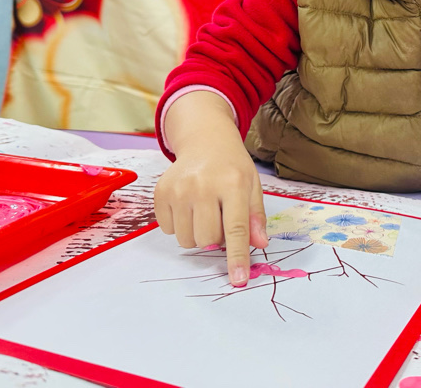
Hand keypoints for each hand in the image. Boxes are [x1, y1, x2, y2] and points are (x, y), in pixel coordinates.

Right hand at [153, 92, 268, 285]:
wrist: (205, 140)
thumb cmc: (231, 166)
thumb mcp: (252, 186)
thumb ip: (256, 216)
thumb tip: (259, 244)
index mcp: (233, 183)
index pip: (236, 228)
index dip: (237, 257)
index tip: (238, 280)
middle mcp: (203, 185)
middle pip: (208, 239)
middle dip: (216, 238)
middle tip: (220, 217)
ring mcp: (179, 188)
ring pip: (187, 239)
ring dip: (197, 234)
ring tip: (205, 211)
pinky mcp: (161, 192)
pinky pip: (168, 230)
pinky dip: (179, 225)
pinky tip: (188, 206)